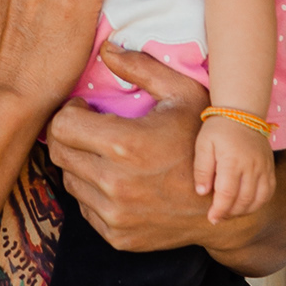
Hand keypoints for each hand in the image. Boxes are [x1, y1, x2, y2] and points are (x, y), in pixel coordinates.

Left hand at [49, 49, 285, 273]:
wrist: (226, 203)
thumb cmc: (204, 142)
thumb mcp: (183, 94)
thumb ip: (143, 68)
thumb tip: (106, 49)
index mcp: (127, 145)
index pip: (61, 127)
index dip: (69, 113)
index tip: (85, 110)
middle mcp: (115, 184)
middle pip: (59, 154)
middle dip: (69, 136)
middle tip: (90, 129)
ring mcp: (115, 215)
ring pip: (70, 181)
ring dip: (81, 164)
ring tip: (107, 155)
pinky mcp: (117, 237)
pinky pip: (85, 208)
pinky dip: (94, 192)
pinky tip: (119, 180)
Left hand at [193, 113, 275, 222]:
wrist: (242, 111)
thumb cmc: (219, 128)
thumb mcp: (203, 144)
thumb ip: (201, 169)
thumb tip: (202, 192)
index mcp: (232, 160)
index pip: (227, 194)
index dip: (220, 210)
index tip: (212, 218)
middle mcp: (251, 166)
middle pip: (243, 200)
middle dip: (230, 213)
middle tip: (218, 217)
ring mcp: (264, 167)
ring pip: (258, 199)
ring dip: (244, 211)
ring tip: (230, 213)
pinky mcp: (270, 167)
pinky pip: (269, 192)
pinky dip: (258, 203)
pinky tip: (246, 205)